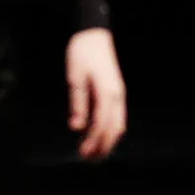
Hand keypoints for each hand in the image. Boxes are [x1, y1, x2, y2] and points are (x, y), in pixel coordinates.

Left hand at [66, 28, 126, 159]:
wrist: (94, 33)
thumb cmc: (82, 53)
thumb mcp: (75, 78)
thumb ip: (78, 103)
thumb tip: (77, 127)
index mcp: (107, 92)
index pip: (102, 125)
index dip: (93, 142)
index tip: (82, 155)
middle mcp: (117, 95)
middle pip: (114, 128)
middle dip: (102, 147)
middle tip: (89, 161)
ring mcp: (119, 93)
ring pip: (119, 124)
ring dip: (108, 140)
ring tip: (95, 153)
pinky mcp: (116, 91)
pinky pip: (118, 116)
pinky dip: (111, 130)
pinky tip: (101, 135)